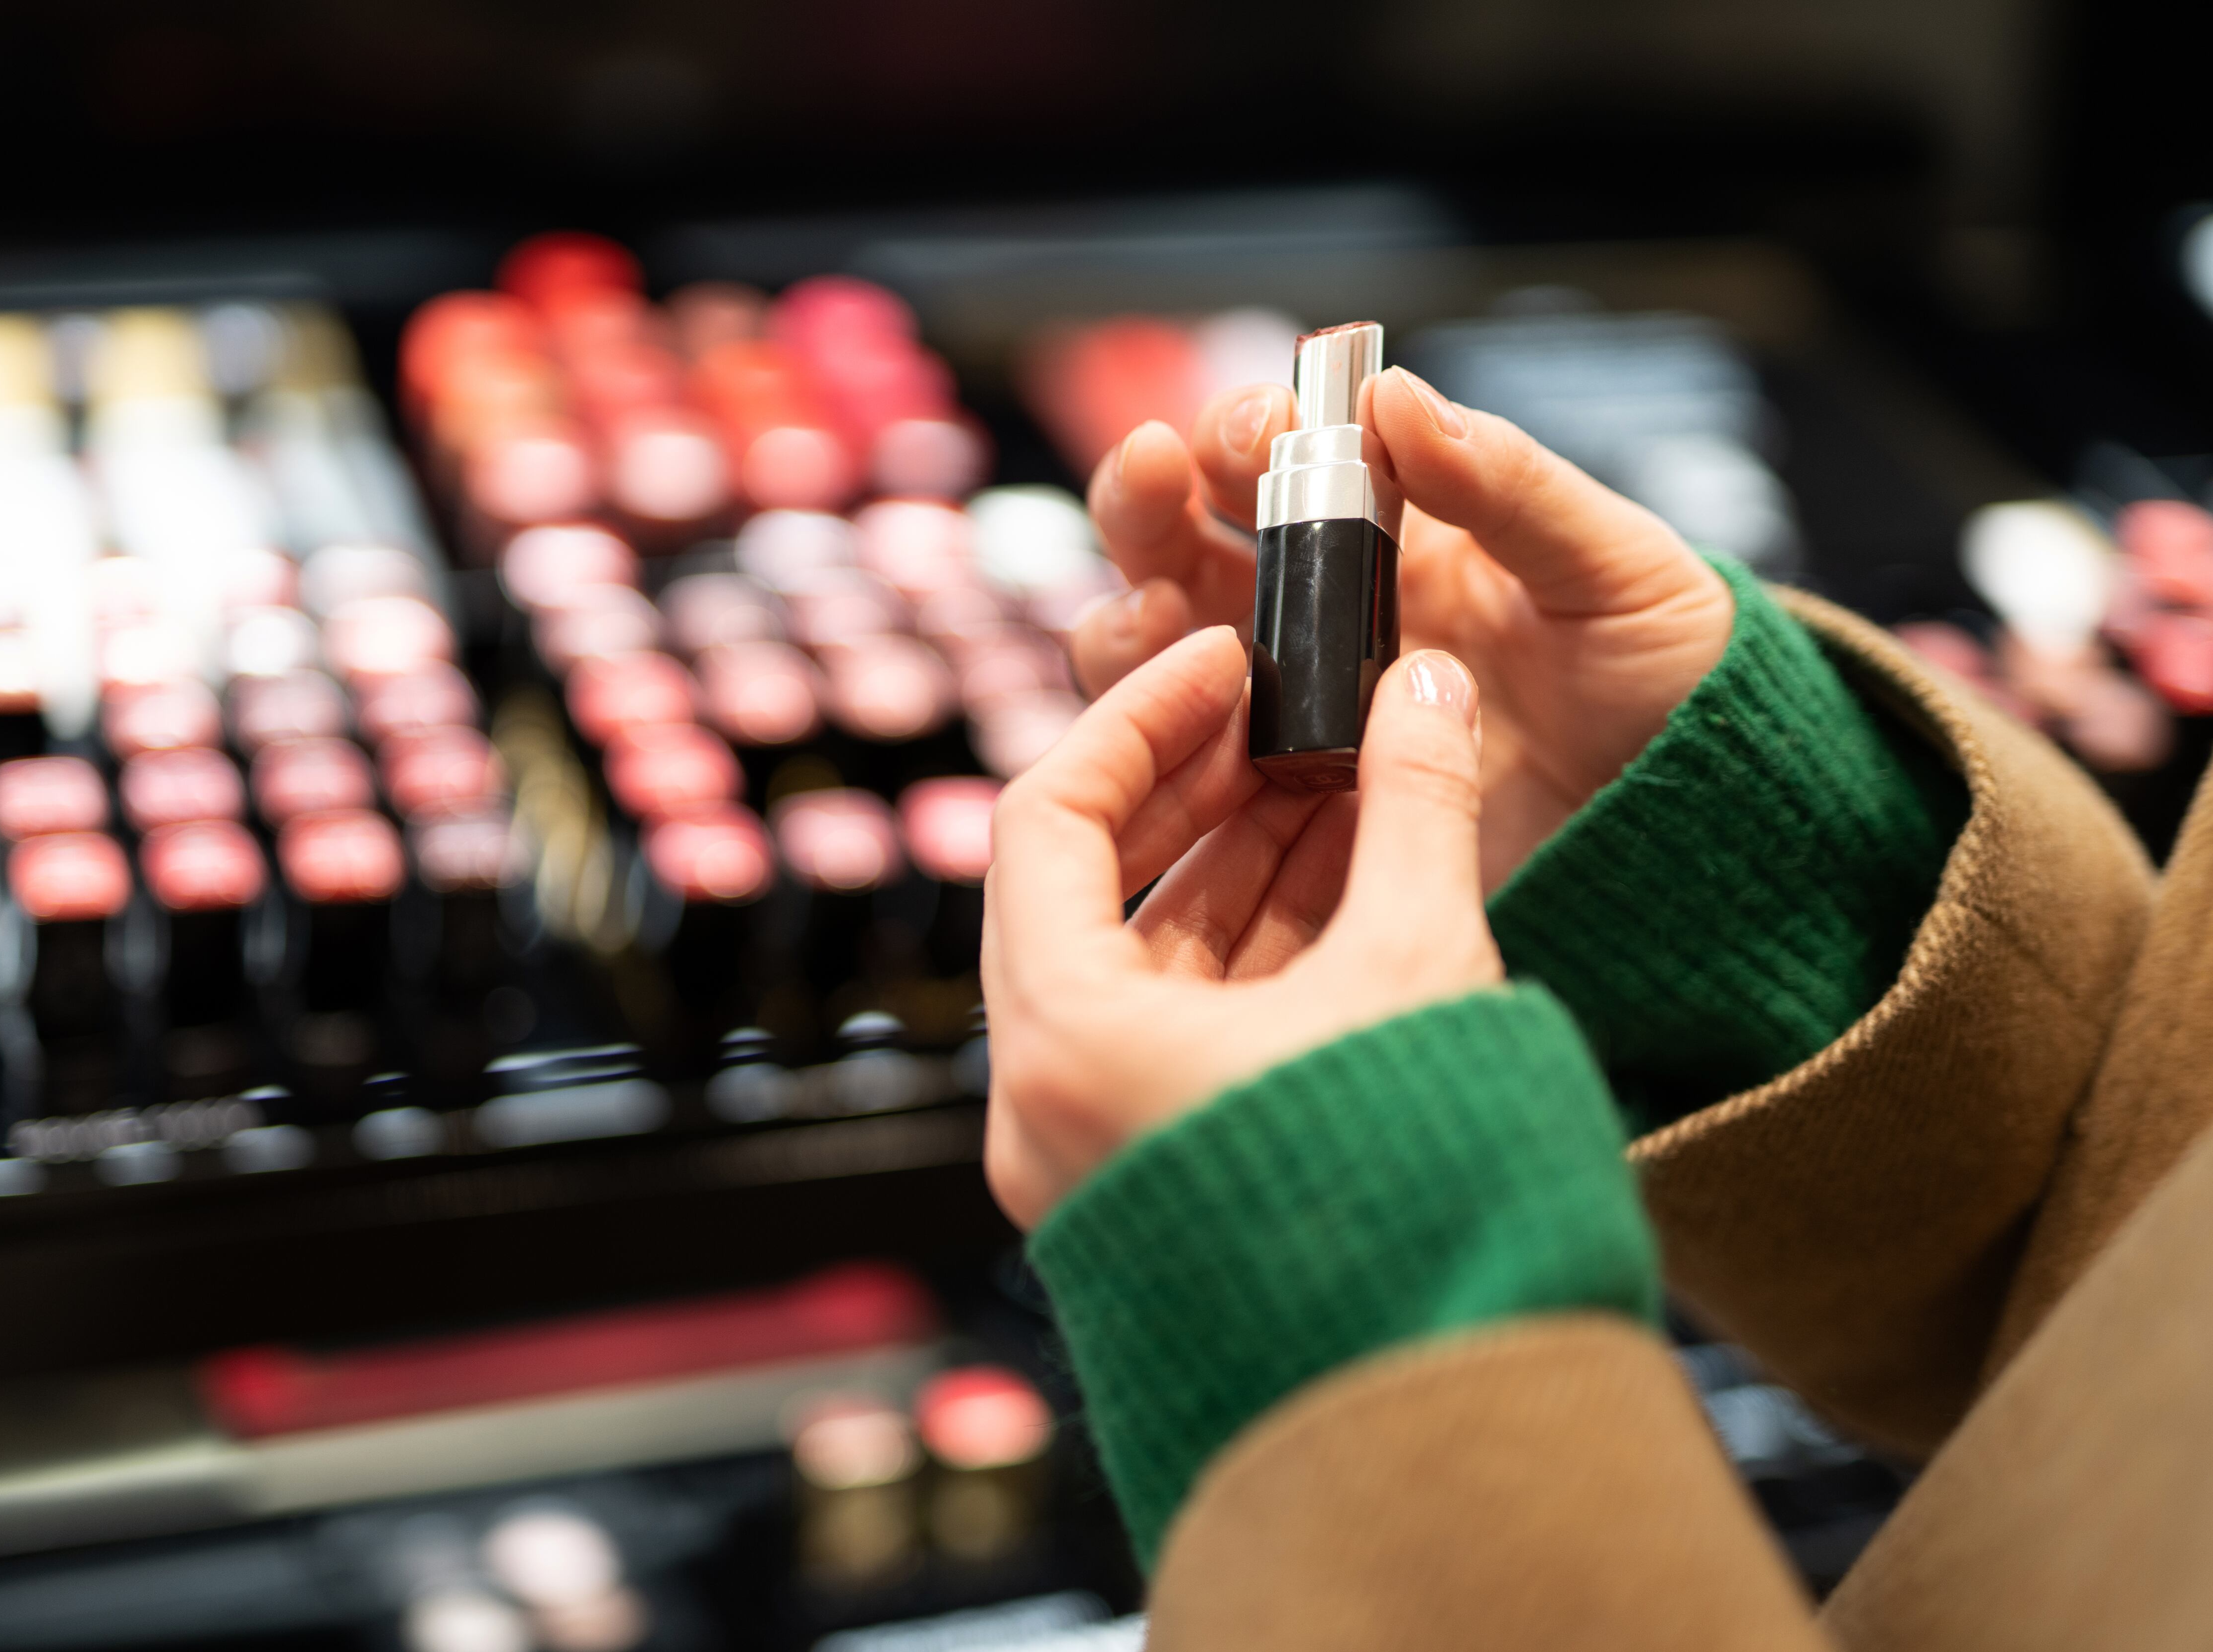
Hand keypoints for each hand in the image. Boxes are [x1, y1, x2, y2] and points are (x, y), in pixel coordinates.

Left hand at [981, 627, 1499, 1228]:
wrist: (1441, 1414)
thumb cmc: (1416, 1205)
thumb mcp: (1422, 969)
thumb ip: (1418, 808)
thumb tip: (1427, 683)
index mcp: (1066, 1046)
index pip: (1045, 820)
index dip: (1137, 719)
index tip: (1223, 661)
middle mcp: (1049, 1105)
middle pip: (1088, 887)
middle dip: (1198, 789)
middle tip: (1288, 711)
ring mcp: (1100, 1151)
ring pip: (1145, 962)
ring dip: (1237, 862)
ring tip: (1338, 778)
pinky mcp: (1164, 1179)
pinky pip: (1181, 1031)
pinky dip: (1253, 949)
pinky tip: (1342, 874)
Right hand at [1072, 368, 1733, 884]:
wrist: (1699, 829)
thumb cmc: (1671, 683)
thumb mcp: (1616, 566)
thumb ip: (1508, 484)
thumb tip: (1397, 395)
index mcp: (1398, 535)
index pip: (1283, 461)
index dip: (1246, 430)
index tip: (1256, 427)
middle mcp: (1326, 617)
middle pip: (1184, 544)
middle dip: (1147, 500)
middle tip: (1153, 473)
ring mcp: (1302, 714)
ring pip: (1162, 653)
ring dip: (1134, 618)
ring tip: (1157, 616)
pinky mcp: (1296, 809)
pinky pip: (1196, 770)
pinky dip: (1167, 741)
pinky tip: (1190, 731)